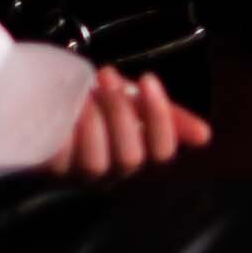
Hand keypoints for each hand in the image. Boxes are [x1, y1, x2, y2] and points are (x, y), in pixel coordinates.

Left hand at [46, 69, 209, 178]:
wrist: (47, 105)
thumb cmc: (98, 106)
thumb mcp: (135, 103)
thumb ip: (169, 116)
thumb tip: (205, 136)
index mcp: (139, 155)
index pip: (162, 152)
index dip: (161, 119)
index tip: (148, 79)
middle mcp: (113, 172)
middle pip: (130, 157)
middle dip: (121, 114)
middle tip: (107, 76)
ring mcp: (80, 176)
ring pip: (96, 164)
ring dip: (93, 126)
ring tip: (84, 95)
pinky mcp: (49, 172)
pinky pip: (58, 162)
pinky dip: (62, 137)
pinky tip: (63, 112)